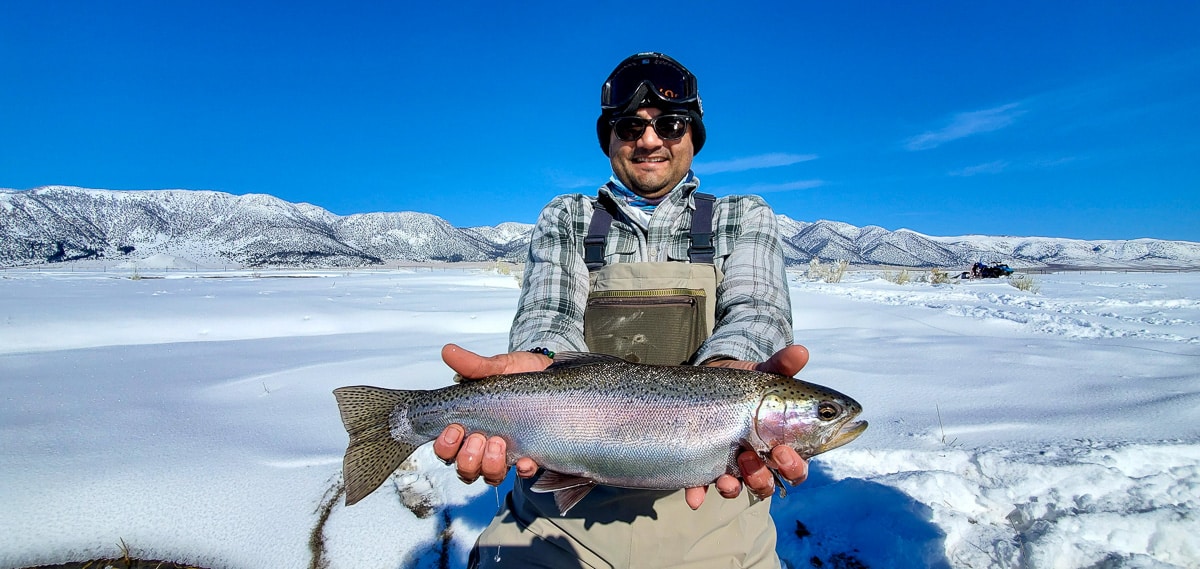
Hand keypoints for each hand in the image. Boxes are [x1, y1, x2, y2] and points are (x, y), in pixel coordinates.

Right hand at [432, 344, 548, 484]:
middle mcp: (485, 444)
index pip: (447, 449)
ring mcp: (508, 452)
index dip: (446, 446)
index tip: (455, 428)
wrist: (554, 373)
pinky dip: (524, 469)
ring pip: (489, 475)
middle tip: (479, 437)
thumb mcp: (498, 367)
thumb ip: (474, 365)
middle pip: (465, 468)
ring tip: (499, 444)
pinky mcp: (533, 454)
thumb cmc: (521, 372)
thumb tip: (448, 351)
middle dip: (468, 457)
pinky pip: (525, 473)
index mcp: (471, 425)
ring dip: (490, 465)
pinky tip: (528, 460)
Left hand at [684, 344, 811, 508]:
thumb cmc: (747, 383)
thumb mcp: (764, 374)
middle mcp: (759, 460)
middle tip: (753, 457)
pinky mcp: (705, 464)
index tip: (783, 452)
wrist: (712, 379)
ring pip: (739, 488)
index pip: (796, 467)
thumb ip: (782, 365)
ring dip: (735, 488)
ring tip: (727, 477)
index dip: (794, 467)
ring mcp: (731, 465)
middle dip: (764, 478)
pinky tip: (694, 497)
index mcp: (781, 443)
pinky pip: (702, 487)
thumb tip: (801, 351)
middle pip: (769, 483)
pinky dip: (699, 494)